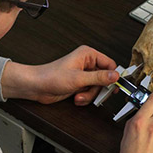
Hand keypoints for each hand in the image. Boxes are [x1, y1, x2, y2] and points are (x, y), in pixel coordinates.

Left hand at [1, 45, 118, 104]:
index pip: (109, 64)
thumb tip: (115, 76)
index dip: (112, 76)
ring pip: (97, 87)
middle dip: (97, 89)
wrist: (37, 87)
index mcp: (87, 55)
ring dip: (89, 95)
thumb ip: (99, 78)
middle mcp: (86, 63)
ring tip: (79, 95)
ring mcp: (83, 74)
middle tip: (92, 92)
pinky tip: (76, 97)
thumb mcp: (79, 78)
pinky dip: (84, 97)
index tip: (113, 86)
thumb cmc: (51, 76)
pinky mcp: (79, 84)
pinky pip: (89, 92)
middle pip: (104, 78)